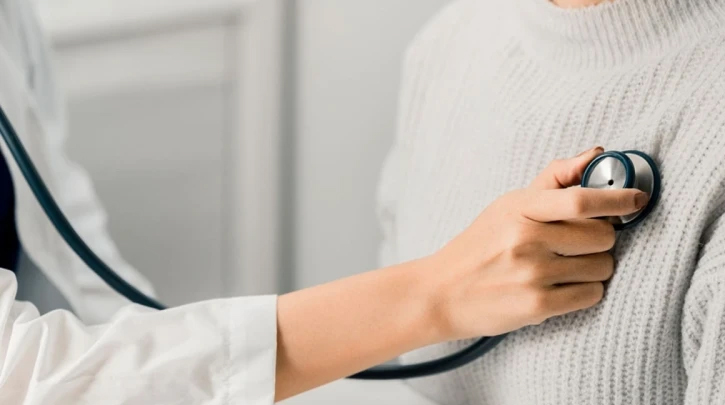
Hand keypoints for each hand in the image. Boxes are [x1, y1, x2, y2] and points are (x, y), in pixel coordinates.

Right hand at [423, 146, 649, 341]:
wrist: (441, 292)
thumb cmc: (479, 246)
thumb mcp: (507, 206)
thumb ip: (553, 180)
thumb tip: (597, 153)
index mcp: (519, 208)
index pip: (582, 199)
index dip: (617, 199)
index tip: (636, 199)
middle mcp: (526, 240)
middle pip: (602, 236)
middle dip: (601, 240)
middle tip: (581, 243)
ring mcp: (531, 274)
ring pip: (601, 267)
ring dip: (593, 267)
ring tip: (566, 267)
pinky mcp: (536, 306)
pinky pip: (591, 295)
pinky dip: (585, 291)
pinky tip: (561, 286)